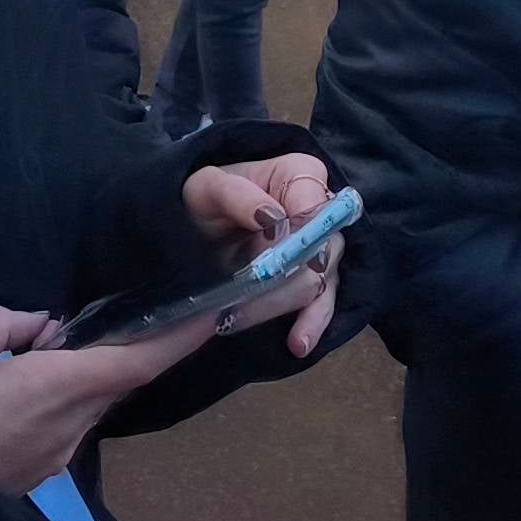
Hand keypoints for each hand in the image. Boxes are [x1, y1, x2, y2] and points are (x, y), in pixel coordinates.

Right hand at [0, 304, 217, 496]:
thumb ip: (1, 323)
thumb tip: (37, 325)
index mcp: (58, 387)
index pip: (138, 361)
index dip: (180, 338)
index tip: (211, 313)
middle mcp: (72, 423)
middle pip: (121, 377)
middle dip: (134, 343)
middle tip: (136, 305)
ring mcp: (61, 452)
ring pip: (95, 400)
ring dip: (93, 370)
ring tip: (59, 340)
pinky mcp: (45, 469)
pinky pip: (71, 420)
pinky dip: (69, 394)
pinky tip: (34, 380)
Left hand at [181, 153, 342, 357]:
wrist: (197, 227)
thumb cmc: (205, 199)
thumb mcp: (207, 187)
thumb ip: (237, 195)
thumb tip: (272, 217)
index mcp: (300, 176)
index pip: (316, 203)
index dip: (303, 230)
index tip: (278, 254)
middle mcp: (320, 212)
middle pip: (321, 249)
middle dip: (283, 279)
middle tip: (240, 302)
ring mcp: (321, 249)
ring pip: (320, 282)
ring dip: (288, 307)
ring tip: (257, 327)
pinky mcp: (314, 281)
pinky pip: (323, 305)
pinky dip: (311, 325)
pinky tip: (297, 343)